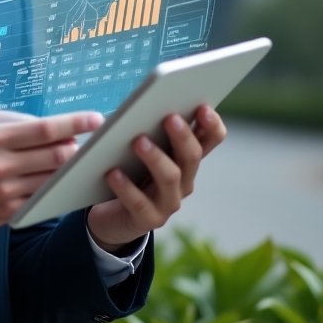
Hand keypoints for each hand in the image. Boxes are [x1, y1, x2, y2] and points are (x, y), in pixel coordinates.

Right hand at [0, 108, 103, 253]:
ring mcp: (5, 191)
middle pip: (57, 155)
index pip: (44, 128)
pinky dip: (55, 187)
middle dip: (76, 148)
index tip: (96, 119)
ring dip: (68, 168)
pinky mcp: (9, 212)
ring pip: (54, 178)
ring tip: (73, 159)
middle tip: (83, 142)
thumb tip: (52, 127)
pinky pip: (43, 198)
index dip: (74, 123)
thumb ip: (13, 122)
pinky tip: (59, 180)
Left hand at [86, 104, 226, 252]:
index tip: (203, 106)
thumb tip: (147, 102)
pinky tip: (113, 172)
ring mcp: (168, 203)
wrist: (111, 215)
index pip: (210, 140)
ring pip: (170, 178)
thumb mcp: (140, 147)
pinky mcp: (147, 220)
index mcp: (184, 159)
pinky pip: (139, 203)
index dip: (211, 125)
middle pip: (191, 157)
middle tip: (169, 117)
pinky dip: (126, 186)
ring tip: (138, 141)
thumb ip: (148, 127)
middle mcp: (184, 182)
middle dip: (182, 136)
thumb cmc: (127, 170)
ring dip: (155, 158)